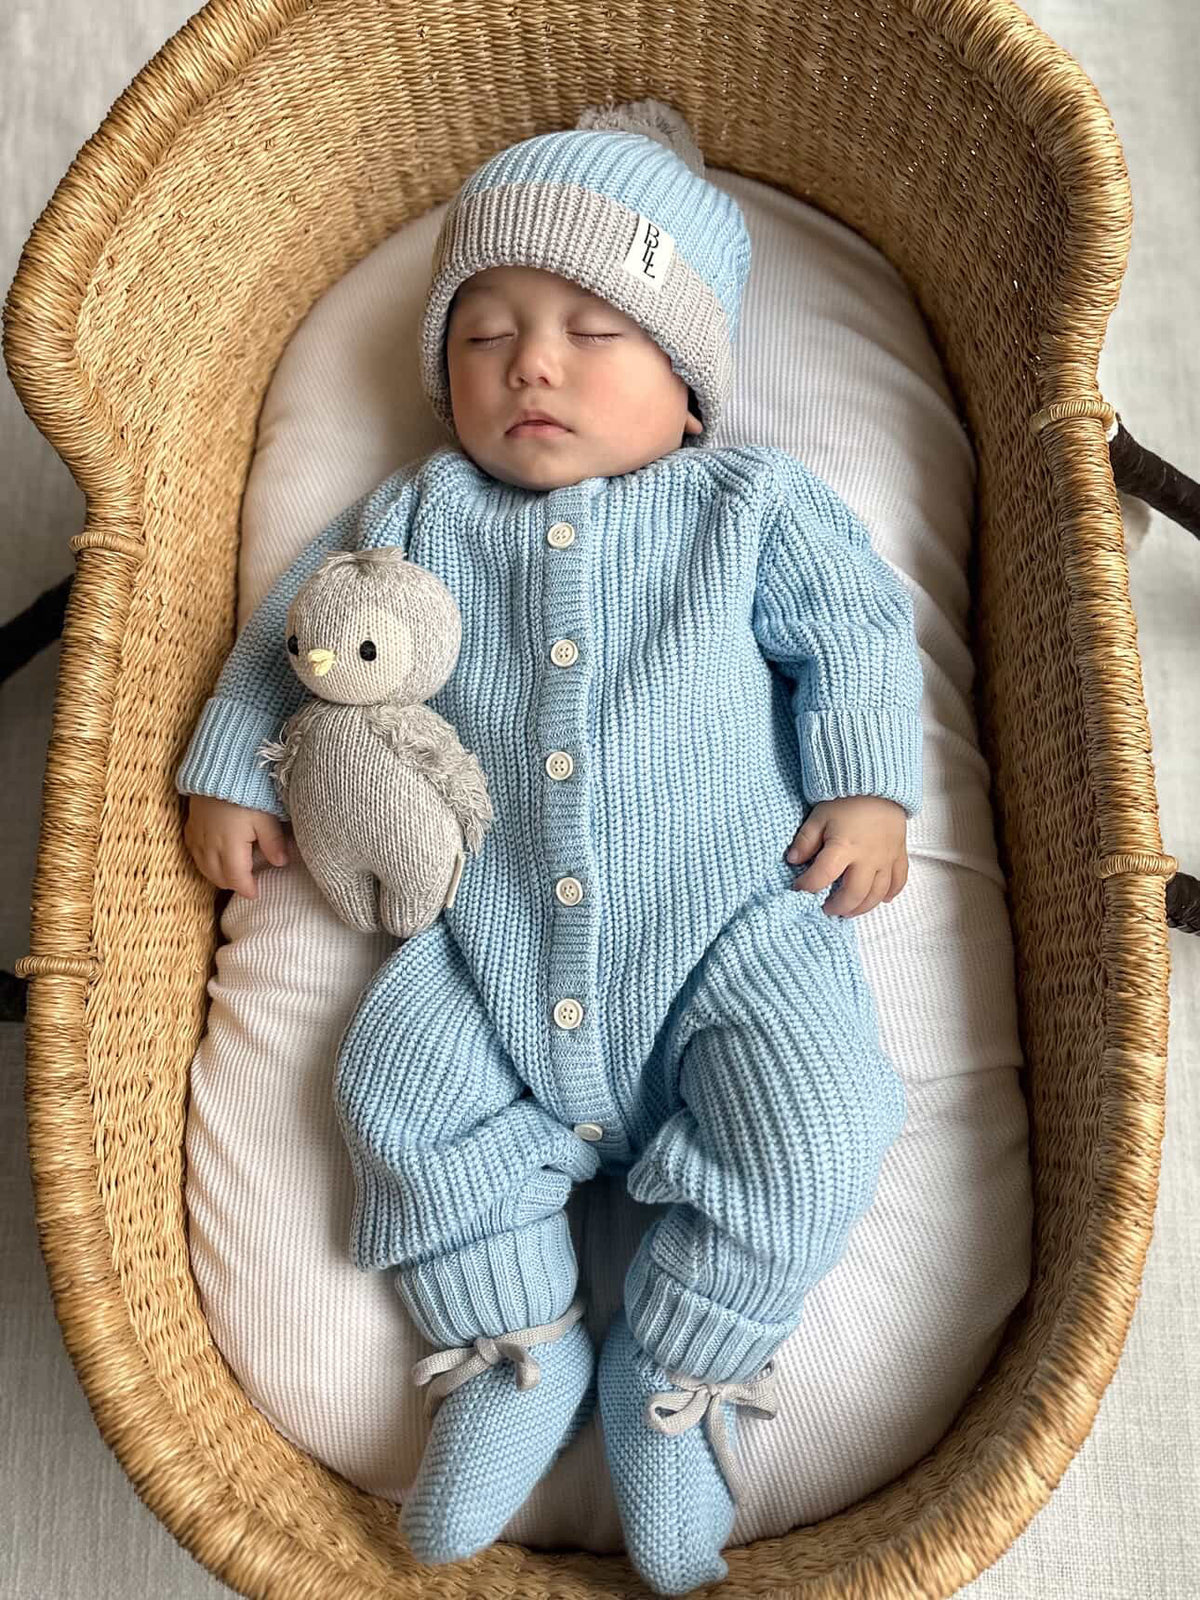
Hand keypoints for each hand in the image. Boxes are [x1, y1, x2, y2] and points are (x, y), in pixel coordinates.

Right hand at [184, 794, 290, 898]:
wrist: (218, 770)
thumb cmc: (246, 793)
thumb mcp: (266, 817)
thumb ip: (273, 842)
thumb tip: (281, 863)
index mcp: (230, 847)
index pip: (237, 879)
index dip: (247, 889)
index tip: (256, 894)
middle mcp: (210, 847)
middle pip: (218, 877)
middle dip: (233, 884)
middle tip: (248, 883)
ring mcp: (197, 837)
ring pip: (204, 868)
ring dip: (217, 875)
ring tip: (233, 873)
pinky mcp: (190, 827)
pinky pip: (193, 853)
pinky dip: (204, 861)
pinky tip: (214, 858)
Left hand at [785, 796, 907, 917]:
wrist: (879, 783)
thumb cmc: (845, 799)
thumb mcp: (818, 816)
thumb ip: (805, 840)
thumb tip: (792, 860)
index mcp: (843, 847)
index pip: (822, 876)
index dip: (807, 886)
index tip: (798, 887)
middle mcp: (867, 858)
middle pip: (854, 894)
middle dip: (838, 906)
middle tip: (827, 908)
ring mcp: (886, 858)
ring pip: (877, 894)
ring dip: (862, 907)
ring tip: (849, 910)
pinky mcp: (899, 854)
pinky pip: (899, 881)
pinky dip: (891, 894)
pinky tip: (882, 899)